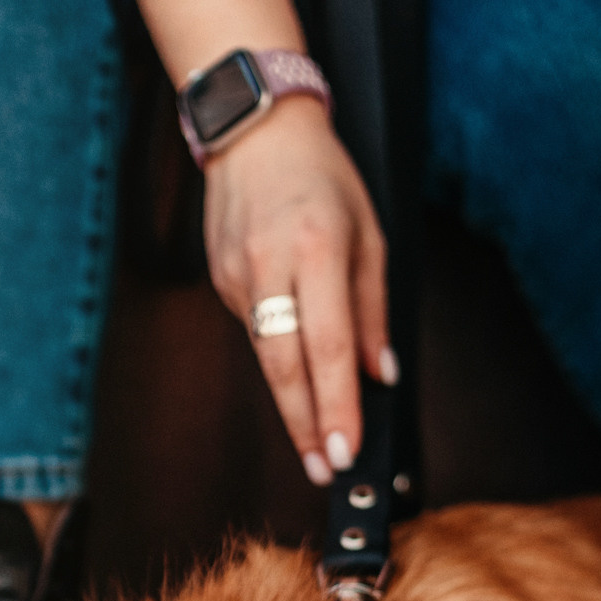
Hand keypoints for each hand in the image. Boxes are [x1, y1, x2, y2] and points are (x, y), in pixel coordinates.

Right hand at [203, 96, 393, 483]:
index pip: (328, 347)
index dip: (337, 406)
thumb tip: (379, 372)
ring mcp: (237, 276)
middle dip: (307, 425)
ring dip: (293, 402)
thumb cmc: (321, 177)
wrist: (253, 129)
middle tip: (326, 470)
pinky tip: (296, 363)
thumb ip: (372, 308)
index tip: (346, 451)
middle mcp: (270, 265)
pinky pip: (256, 330)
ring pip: (267, 355)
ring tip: (316, 442)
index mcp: (316, 249)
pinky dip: (280, 353)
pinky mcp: (220, 280)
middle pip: (285, 367)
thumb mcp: (368, 233)